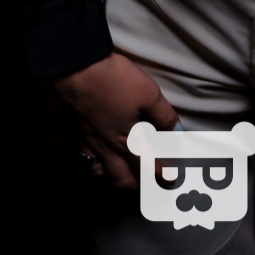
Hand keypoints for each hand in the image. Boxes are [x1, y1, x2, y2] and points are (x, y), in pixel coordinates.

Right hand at [45, 51, 179, 188]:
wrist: (77, 69)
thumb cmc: (114, 80)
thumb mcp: (148, 92)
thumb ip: (164, 115)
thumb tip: (178, 133)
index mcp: (130, 140)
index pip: (149, 165)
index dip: (162, 175)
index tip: (171, 180)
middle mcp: (110, 147)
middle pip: (124, 179)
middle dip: (139, 186)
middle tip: (150, 184)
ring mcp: (92, 143)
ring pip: (104, 175)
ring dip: (116, 181)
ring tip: (126, 178)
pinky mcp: (78, 134)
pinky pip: (87, 162)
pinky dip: (96, 169)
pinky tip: (99, 163)